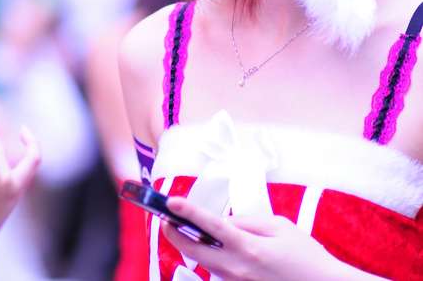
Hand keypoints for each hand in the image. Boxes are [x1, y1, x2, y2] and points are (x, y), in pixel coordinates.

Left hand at [163, 197, 384, 280]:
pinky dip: (209, 255)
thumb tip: (224, 223)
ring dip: (191, 244)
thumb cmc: (305, 255)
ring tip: (185, 227)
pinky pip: (218, 270)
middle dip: (174, 234)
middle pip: (194, 251)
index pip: (210, 226)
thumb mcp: (278, 227)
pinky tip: (213, 244)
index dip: (188, 212)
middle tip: (167, 219)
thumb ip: (247, 222)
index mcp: (248, 248)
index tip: (170, 201)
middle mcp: (236, 268)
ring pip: (203, 262)